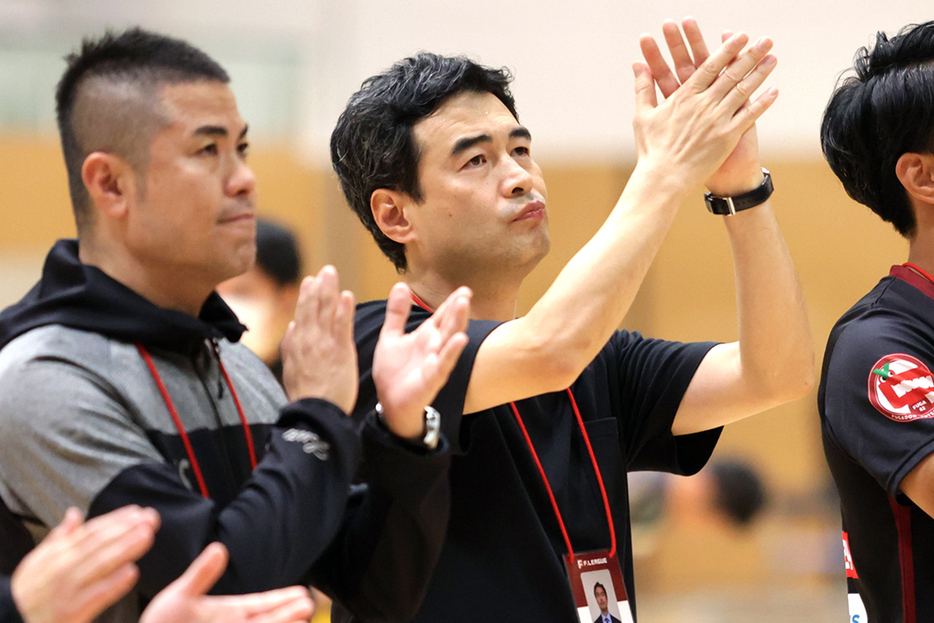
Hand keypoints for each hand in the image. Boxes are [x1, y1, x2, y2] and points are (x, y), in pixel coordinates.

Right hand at [11, 505, 159, 622]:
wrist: (11, 621)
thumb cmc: (29, 591)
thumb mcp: (37, 560)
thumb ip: (59, 537)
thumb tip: (74, 513)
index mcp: (58, 554)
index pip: (91, 532)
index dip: (115, 520)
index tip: (137, 511)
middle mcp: (64, 568)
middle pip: (99, 544)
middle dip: (126, 529)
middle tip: (150, 518)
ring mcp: (69, 590)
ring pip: (100, 565)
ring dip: (125, 549)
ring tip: (146, 536)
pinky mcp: (72, 612)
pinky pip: (96, 595)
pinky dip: (114, 584)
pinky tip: (132, 572)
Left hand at [139, 543, 313, 622]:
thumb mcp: (180, 597)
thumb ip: (201, 575)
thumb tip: (219, 548)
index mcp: (230, 612)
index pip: (263, 604)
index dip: (283, 600)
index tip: (303, 594)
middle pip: (269, 622)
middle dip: (288, 615)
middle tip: (309, 605)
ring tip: (300, 620)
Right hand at [281, 265, 357, 413]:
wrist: (314, 413)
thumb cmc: (306, 395)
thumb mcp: (290, 369)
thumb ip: (290, 347)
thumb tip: (291, 327)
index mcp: (296, 344)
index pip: (302, 314)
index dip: (306, 295)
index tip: (310, 279)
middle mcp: (307, 340)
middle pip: (312, 308)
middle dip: (318, 287)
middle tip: (326, 270)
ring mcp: (323, 344)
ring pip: (325, 312)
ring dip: (329, 290)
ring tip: (332, 273)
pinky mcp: (339, 352)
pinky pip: (341, 326)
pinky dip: (343, 310)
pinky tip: (347, 296)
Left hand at [372, 283, 470, 439]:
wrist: (388, 402)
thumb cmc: (394, 371)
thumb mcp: (391, 337)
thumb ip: (396, 313)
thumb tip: (401, 285)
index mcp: (425, 336)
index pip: (441, 315)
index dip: (451, 302)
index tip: (464, 289)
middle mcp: (434, 347)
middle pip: (449, 324)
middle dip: (457, 309)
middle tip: (465, 293)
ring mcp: (435, 362)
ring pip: (449, 340)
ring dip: (458, 323)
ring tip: (464, 306)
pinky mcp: (432, 378)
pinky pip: (443, 363)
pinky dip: (452, 352)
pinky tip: (460, 340)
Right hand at [638, 17, 771, 194]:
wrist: (663, 178)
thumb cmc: (651, 149)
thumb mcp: (642, 115)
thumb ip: (643, 87)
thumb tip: (637, 64)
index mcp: (684, 97)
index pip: (710, 66)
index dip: (727, 49)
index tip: (740, 36)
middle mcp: (704, 104)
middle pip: (732, 74)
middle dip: (750, 55)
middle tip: (765, 40)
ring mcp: (717, 120)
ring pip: (743, 91)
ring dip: (760, 73)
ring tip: (773, 58)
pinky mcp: (727, 137)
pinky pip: (749, 116)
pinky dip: (763, 102)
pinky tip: (774, 91)